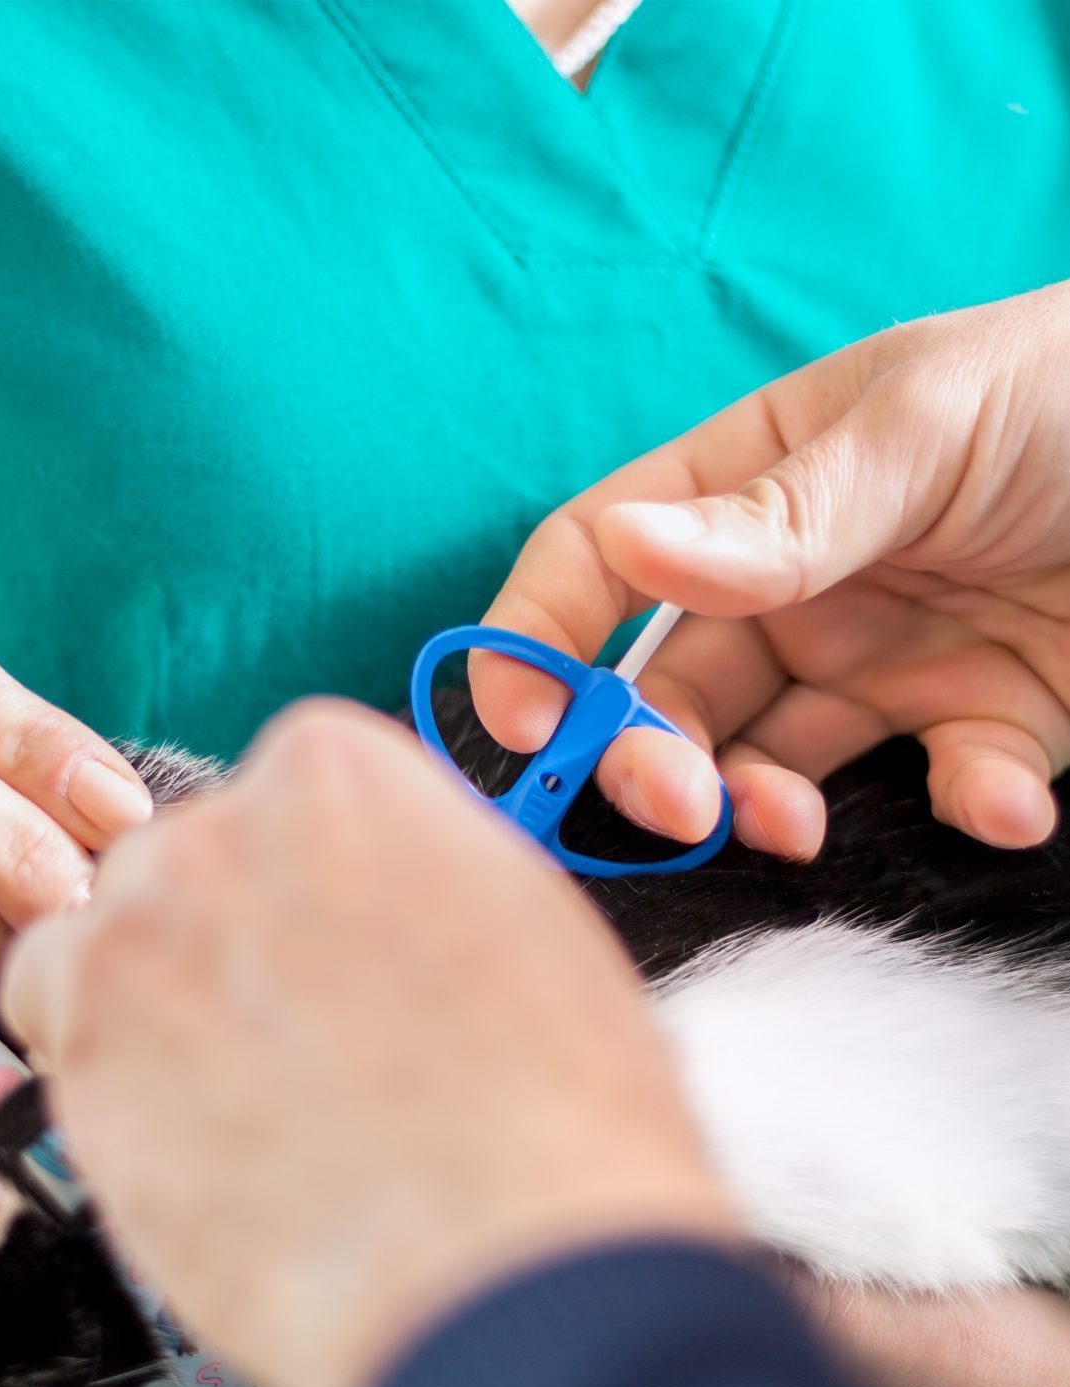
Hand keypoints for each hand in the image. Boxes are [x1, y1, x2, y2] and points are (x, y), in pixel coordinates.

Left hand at [1, 701, 734, 1386]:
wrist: (505, 1271)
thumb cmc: (553, 1121)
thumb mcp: (518, 924)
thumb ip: (414, 870)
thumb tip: (370, 892)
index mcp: (336, 774)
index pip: (276, 795)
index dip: (297, 887)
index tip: (317, 944)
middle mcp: (221, 828)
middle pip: (180, 864)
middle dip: (215, 940)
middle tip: (275, 1040)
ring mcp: (138, 930)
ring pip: (99, 936)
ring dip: (143, 999)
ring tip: (224, 1097)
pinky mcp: (78, 1039)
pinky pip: (49, 1019)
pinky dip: (91, 1064)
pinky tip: (171, 1128)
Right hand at [475, 282, 1069, 860]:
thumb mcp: (926, 423)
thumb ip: (778, 514)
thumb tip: (626, 551)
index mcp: (754, 488)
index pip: (602, 562)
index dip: (539, 641)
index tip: (524, 725)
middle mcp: (800, 584)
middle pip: (673, 689)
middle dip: (649, 755)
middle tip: (672, 802)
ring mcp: (887, 659)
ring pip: (775, 761)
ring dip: (764, 805)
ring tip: (795, 824)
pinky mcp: (987, 722)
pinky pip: (942, 787)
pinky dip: (961, 805)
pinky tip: (1000, 794)